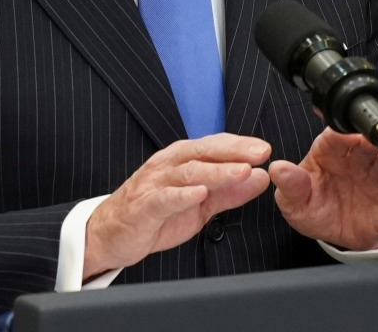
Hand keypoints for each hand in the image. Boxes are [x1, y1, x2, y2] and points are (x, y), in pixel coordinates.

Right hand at [83, 134, 271, 278]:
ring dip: (217, 171)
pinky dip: (183, 195)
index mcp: (182, 160)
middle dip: (234, 151)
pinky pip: (164, 198)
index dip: (240, 145)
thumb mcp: (200, 203)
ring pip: (189, 172)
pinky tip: (200, 193)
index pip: (214, 145)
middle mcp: (169, 165)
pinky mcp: (144, 206)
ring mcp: (155, 183)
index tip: (264, 149)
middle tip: (260, 152)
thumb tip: (261, 178)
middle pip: (203, 151)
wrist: (113, 233)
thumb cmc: (156, 213)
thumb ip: (230, 192)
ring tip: (241, 171)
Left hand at [269, 128, 377, 250]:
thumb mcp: (295, 204)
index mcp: (329, 150)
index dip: (342, 132)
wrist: (342, 241)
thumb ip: (290, 186)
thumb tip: (278, 169)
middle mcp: (354, 156)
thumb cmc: (316, 212)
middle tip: (370, 144)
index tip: (346, 136)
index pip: (336, 133)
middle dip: (369, 138)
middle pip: (366, 138)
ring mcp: (375, 171)